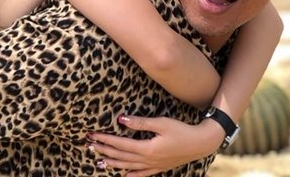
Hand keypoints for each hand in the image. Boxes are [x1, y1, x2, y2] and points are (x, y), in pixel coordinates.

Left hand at [87, 114, 224, 176]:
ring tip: (98, 160)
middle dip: (104, 150)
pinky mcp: (159, 168)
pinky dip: (130, 175)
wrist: (200, 143)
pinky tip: (122, 175)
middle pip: (121, 156)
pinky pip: (141, 174)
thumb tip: (121, 119)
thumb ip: (140, 122)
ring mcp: (153, 166)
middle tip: (89, 145)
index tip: (93, 135)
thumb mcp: (160, 123)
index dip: (105, 140)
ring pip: (128, 166)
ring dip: (112, 162)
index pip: (120, 145)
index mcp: (146, 148)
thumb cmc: (181, 130)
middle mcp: (147, 160)